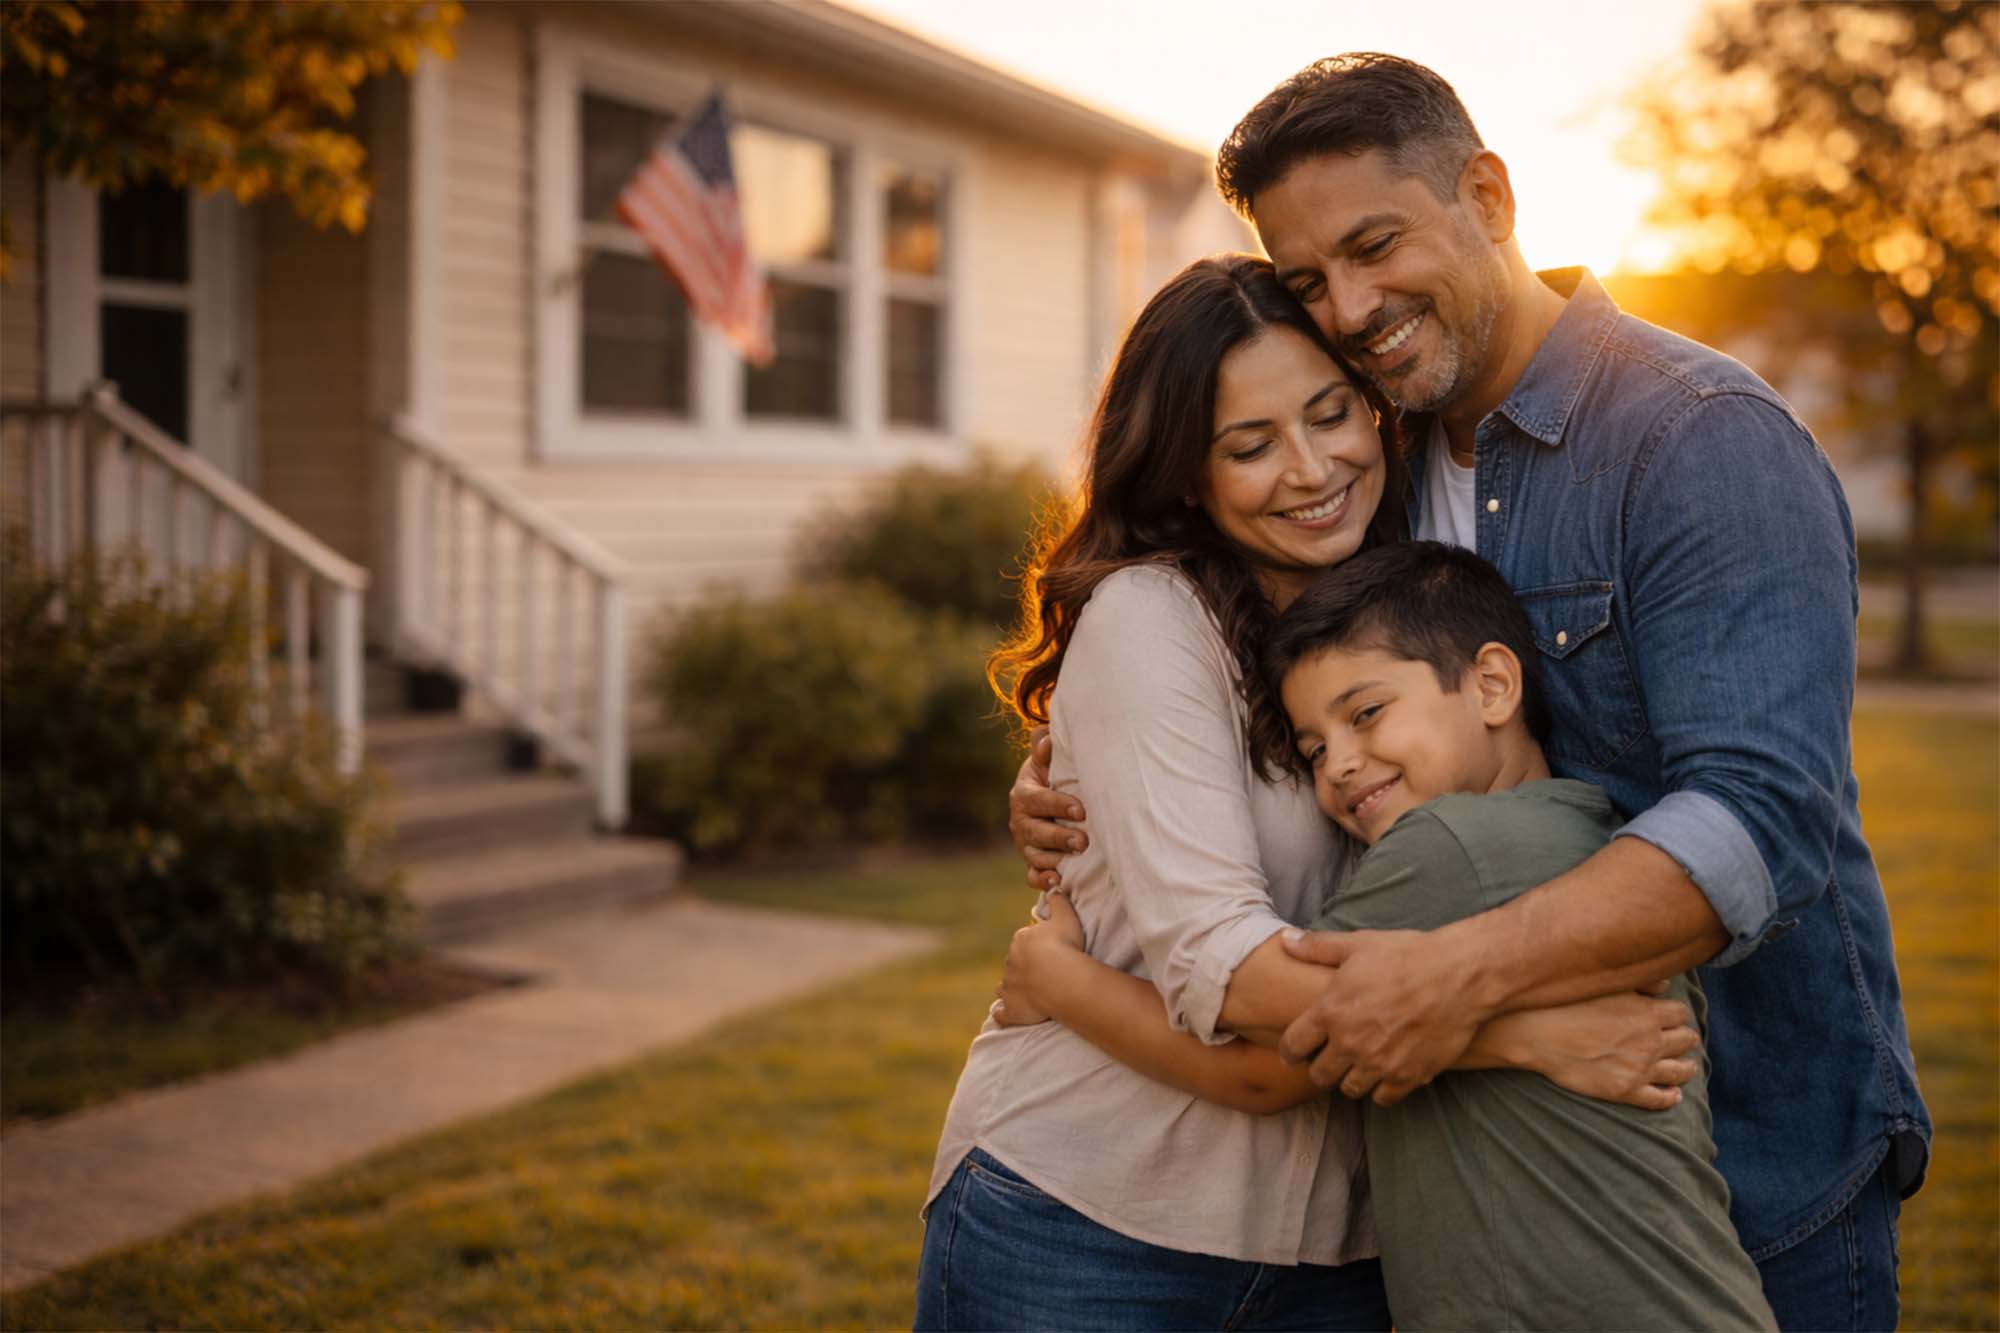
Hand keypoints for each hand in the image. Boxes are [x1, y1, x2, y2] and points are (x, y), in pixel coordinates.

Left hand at [993, 891, 1086, 1024]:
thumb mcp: (1065, 917)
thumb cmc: (1066, 947)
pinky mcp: (1012, 1009)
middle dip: (1023, 967)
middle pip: (1014, 963)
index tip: (1047, 953)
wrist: (1062, 979)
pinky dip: (1003, 1013)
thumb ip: (1058, 900)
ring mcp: (1009, 987)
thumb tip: (1053, 884)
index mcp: (1021, 941)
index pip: (1023, 942)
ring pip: (1005, 985)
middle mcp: (1010, 962)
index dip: (1034, 948)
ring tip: (1026, 993)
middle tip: (1042, 974)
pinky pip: (1002, 1012)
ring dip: (1012, 988)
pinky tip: (1005, 1014)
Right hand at [1008, 729, 1087, 890]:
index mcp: (1024, 793)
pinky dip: (1042, 880)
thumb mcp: (1048, 760)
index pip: (1037, 799)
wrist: (1048, 799)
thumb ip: (1045, 748)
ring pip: (1034, 855)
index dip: (1057, 805)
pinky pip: (1031, 875)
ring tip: (1076, 860)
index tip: (1080, 810)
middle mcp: (1020, 819)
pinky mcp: (1032, 861)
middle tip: (1083, 841)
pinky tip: (1056, 881)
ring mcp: (1025, 843)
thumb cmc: (1054, 775)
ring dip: (1054, 859)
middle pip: (1035, 831)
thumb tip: (1046, 738)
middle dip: (1059, 837)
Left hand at [1276, 928, 1483, 1105]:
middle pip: (1319, 1075)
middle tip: (1329, 1060)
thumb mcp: (1358, 944)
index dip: (1290, 1051)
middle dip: (1320, 1069)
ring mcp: (1379, 1064)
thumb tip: (1285, 940)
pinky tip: (1386, 1074)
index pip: (1293, 1046)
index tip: (1295, 1052)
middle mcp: (1350, 1043)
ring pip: (1350, 1089)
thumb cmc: (1408, 955)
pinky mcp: (1408, 1076)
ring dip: (1350, 1079)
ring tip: (1358, 1066)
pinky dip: (1382, 1089)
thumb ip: (1317, 947)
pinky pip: (1383, 1098)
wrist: (1460, 975)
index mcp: (1331, 1012)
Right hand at [1519, 990, 1700, 1110]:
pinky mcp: (1625, 1091)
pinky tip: (1673, 1094)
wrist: (1537, 1034)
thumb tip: (1665, 985)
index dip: (1677, 1014)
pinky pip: (1659, 1098)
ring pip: (1680, 1070)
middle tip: (1682, 1039)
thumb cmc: (1566, 1003)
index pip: (1680, 1013)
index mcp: (1647, 1012)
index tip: (1672, 1016)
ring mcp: (1640, 1068)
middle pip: (1686, 1040)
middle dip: (1685, 1038)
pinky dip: (1670, 1096)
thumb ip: (1640, 983)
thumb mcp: (1604, 983)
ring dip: (1687, 1067)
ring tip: (1688, 1066)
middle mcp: (1650, 1041)